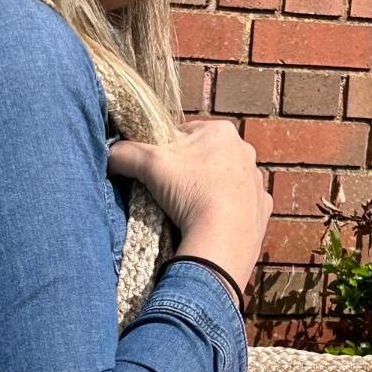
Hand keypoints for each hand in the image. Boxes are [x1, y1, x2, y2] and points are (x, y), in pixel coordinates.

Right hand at [107, 118, 270, 292]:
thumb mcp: (149, 165)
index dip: (165, 151)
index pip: (185, 132)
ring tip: (190, 211)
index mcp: (222, 131)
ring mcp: (257, 181)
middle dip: (189, 171)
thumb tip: (109, 154)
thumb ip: (125, 153)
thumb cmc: (190, 193)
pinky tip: (212, 223)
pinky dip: (227, 212)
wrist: (222, 240)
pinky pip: (241, 205)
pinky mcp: (263, 209)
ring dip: (209, 190)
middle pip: (206, 156)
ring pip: (225, 180)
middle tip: (170, 192)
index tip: (156, 170)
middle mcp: (245, 151)